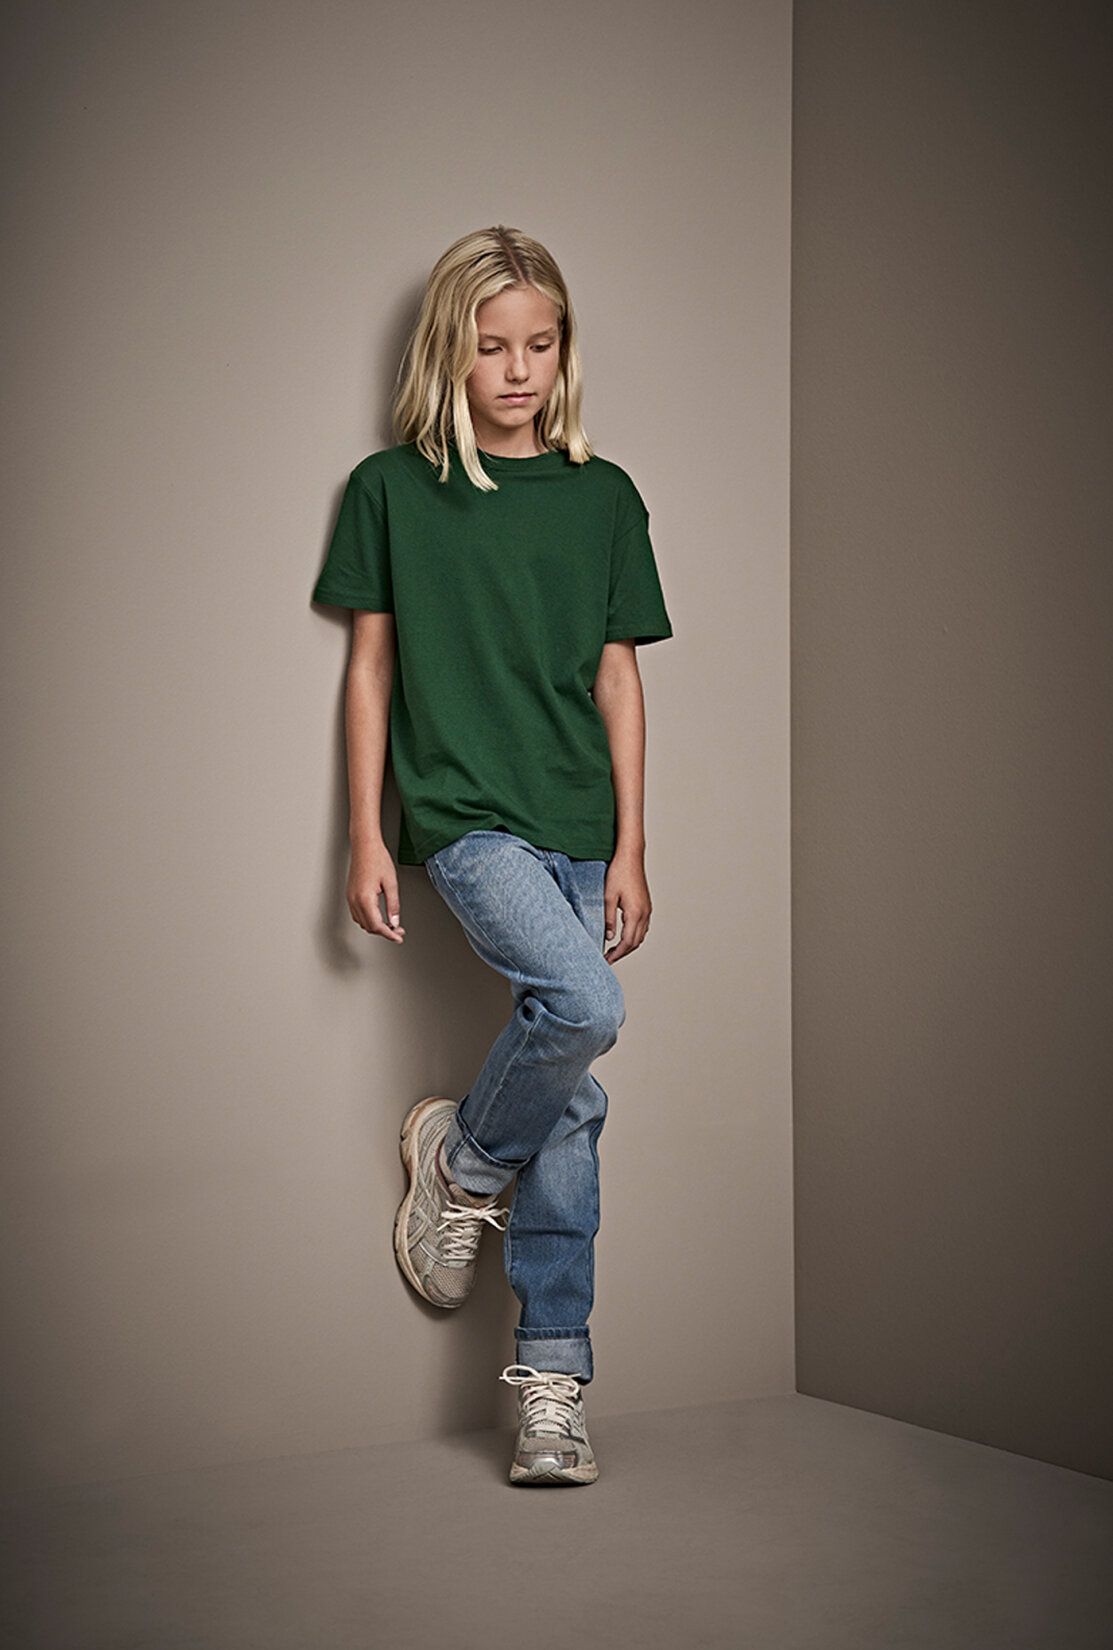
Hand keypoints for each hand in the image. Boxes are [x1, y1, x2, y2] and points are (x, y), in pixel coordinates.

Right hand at [347, 840, 404, 941]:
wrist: (365, 846)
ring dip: (376, 926)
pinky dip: (369, 919)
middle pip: (369, 926)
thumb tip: (394, 921)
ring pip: (362, 922)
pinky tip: (379, 916)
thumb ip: (393, 905)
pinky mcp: (350, 894)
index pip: (376, 925)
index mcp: (365, 898)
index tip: (398, 937)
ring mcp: (350, 898)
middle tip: (399, 930)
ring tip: (391, 924)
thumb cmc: (377, 859)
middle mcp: (354, 900)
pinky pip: (358, 914)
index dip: (389, 934)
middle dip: (384, 931)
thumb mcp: (391, 883)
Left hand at [603, 848, 650, 962]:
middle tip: (608, 959)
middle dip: (622, 953)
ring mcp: (647, 910)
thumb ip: (608, 919)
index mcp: (635, 913)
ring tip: (614, 951)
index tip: (607, 961)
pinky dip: (633, 936)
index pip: (627, 942)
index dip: (617, 954)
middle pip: (635, 943)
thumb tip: (609, 937)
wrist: (630, 857)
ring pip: (640, 936)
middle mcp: (644, 913)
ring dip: (628, 946)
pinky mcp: (646, 906)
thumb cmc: (618, 873)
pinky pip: (642, 927)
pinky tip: (623, 936)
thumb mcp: (607, 897)